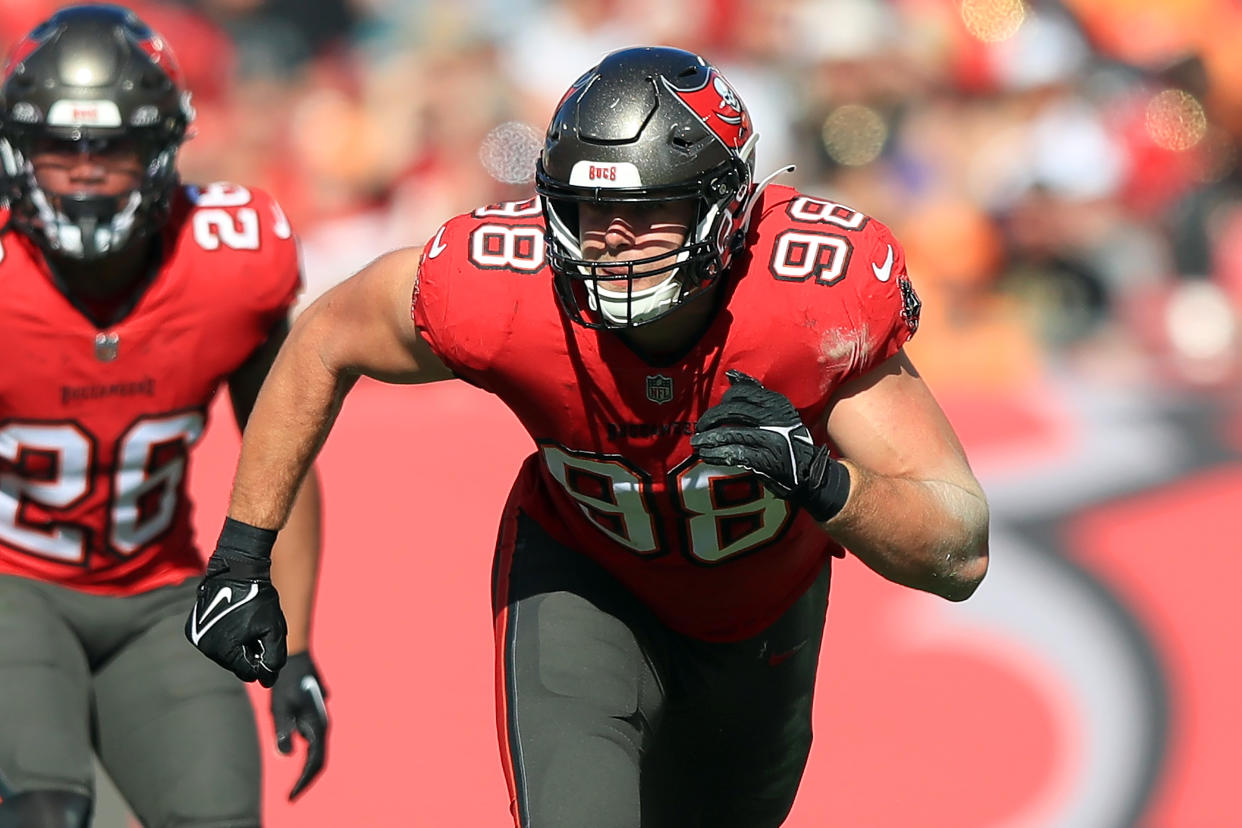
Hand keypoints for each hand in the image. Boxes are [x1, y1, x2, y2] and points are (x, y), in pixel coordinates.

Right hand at [185, 519, 287, 687]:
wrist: (236, 569)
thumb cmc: (258, 598)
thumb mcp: (274, 629)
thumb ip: (274, 658)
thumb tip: (267, 680)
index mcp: (224, 650)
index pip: (248, 672)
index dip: (263, 661)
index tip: (268, 642)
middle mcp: (205, 647)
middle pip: (235, 664)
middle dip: (250, 653)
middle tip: (259, 630)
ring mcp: (196, 637)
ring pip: (224, 654)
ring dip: (237, 645)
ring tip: (247, 623)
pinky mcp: (193, 627)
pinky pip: (213, 641)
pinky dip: (225, 636)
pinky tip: (235, 620)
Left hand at [271, 651, 328, 799]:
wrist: (295, 658)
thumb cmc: (285, 683)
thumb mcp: (279, 708)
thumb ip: (283, 732)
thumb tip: (285, 755)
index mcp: (318, 726)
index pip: (314, 763)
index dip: (303, 782)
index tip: (290, 797)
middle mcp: (322, 725)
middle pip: (319, 759)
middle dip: (307, 779)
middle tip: (292, 795)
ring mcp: (320, 719)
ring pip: (317, 749)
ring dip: (307, 767)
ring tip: (295, 782)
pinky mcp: (314, 715)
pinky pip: (313, 740)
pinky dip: (307, 754)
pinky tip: (295, 754)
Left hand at [690, 370, 850, 521]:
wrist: (810, 472)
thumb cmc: (788, 440)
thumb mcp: (777, 412)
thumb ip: (755, 393)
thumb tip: (731, 375)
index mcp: (777, 403)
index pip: (741, 393)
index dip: (722, 402)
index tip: (714, 412)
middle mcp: (775, 418)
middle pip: (733, 411)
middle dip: (711, 419)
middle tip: (700, 428)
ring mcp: (771, 439)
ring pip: (730, 433)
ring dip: (709, 439)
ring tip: (698, 444)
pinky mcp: (766, 460)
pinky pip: (734, 453)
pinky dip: (717, 455)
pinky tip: (708, 456)